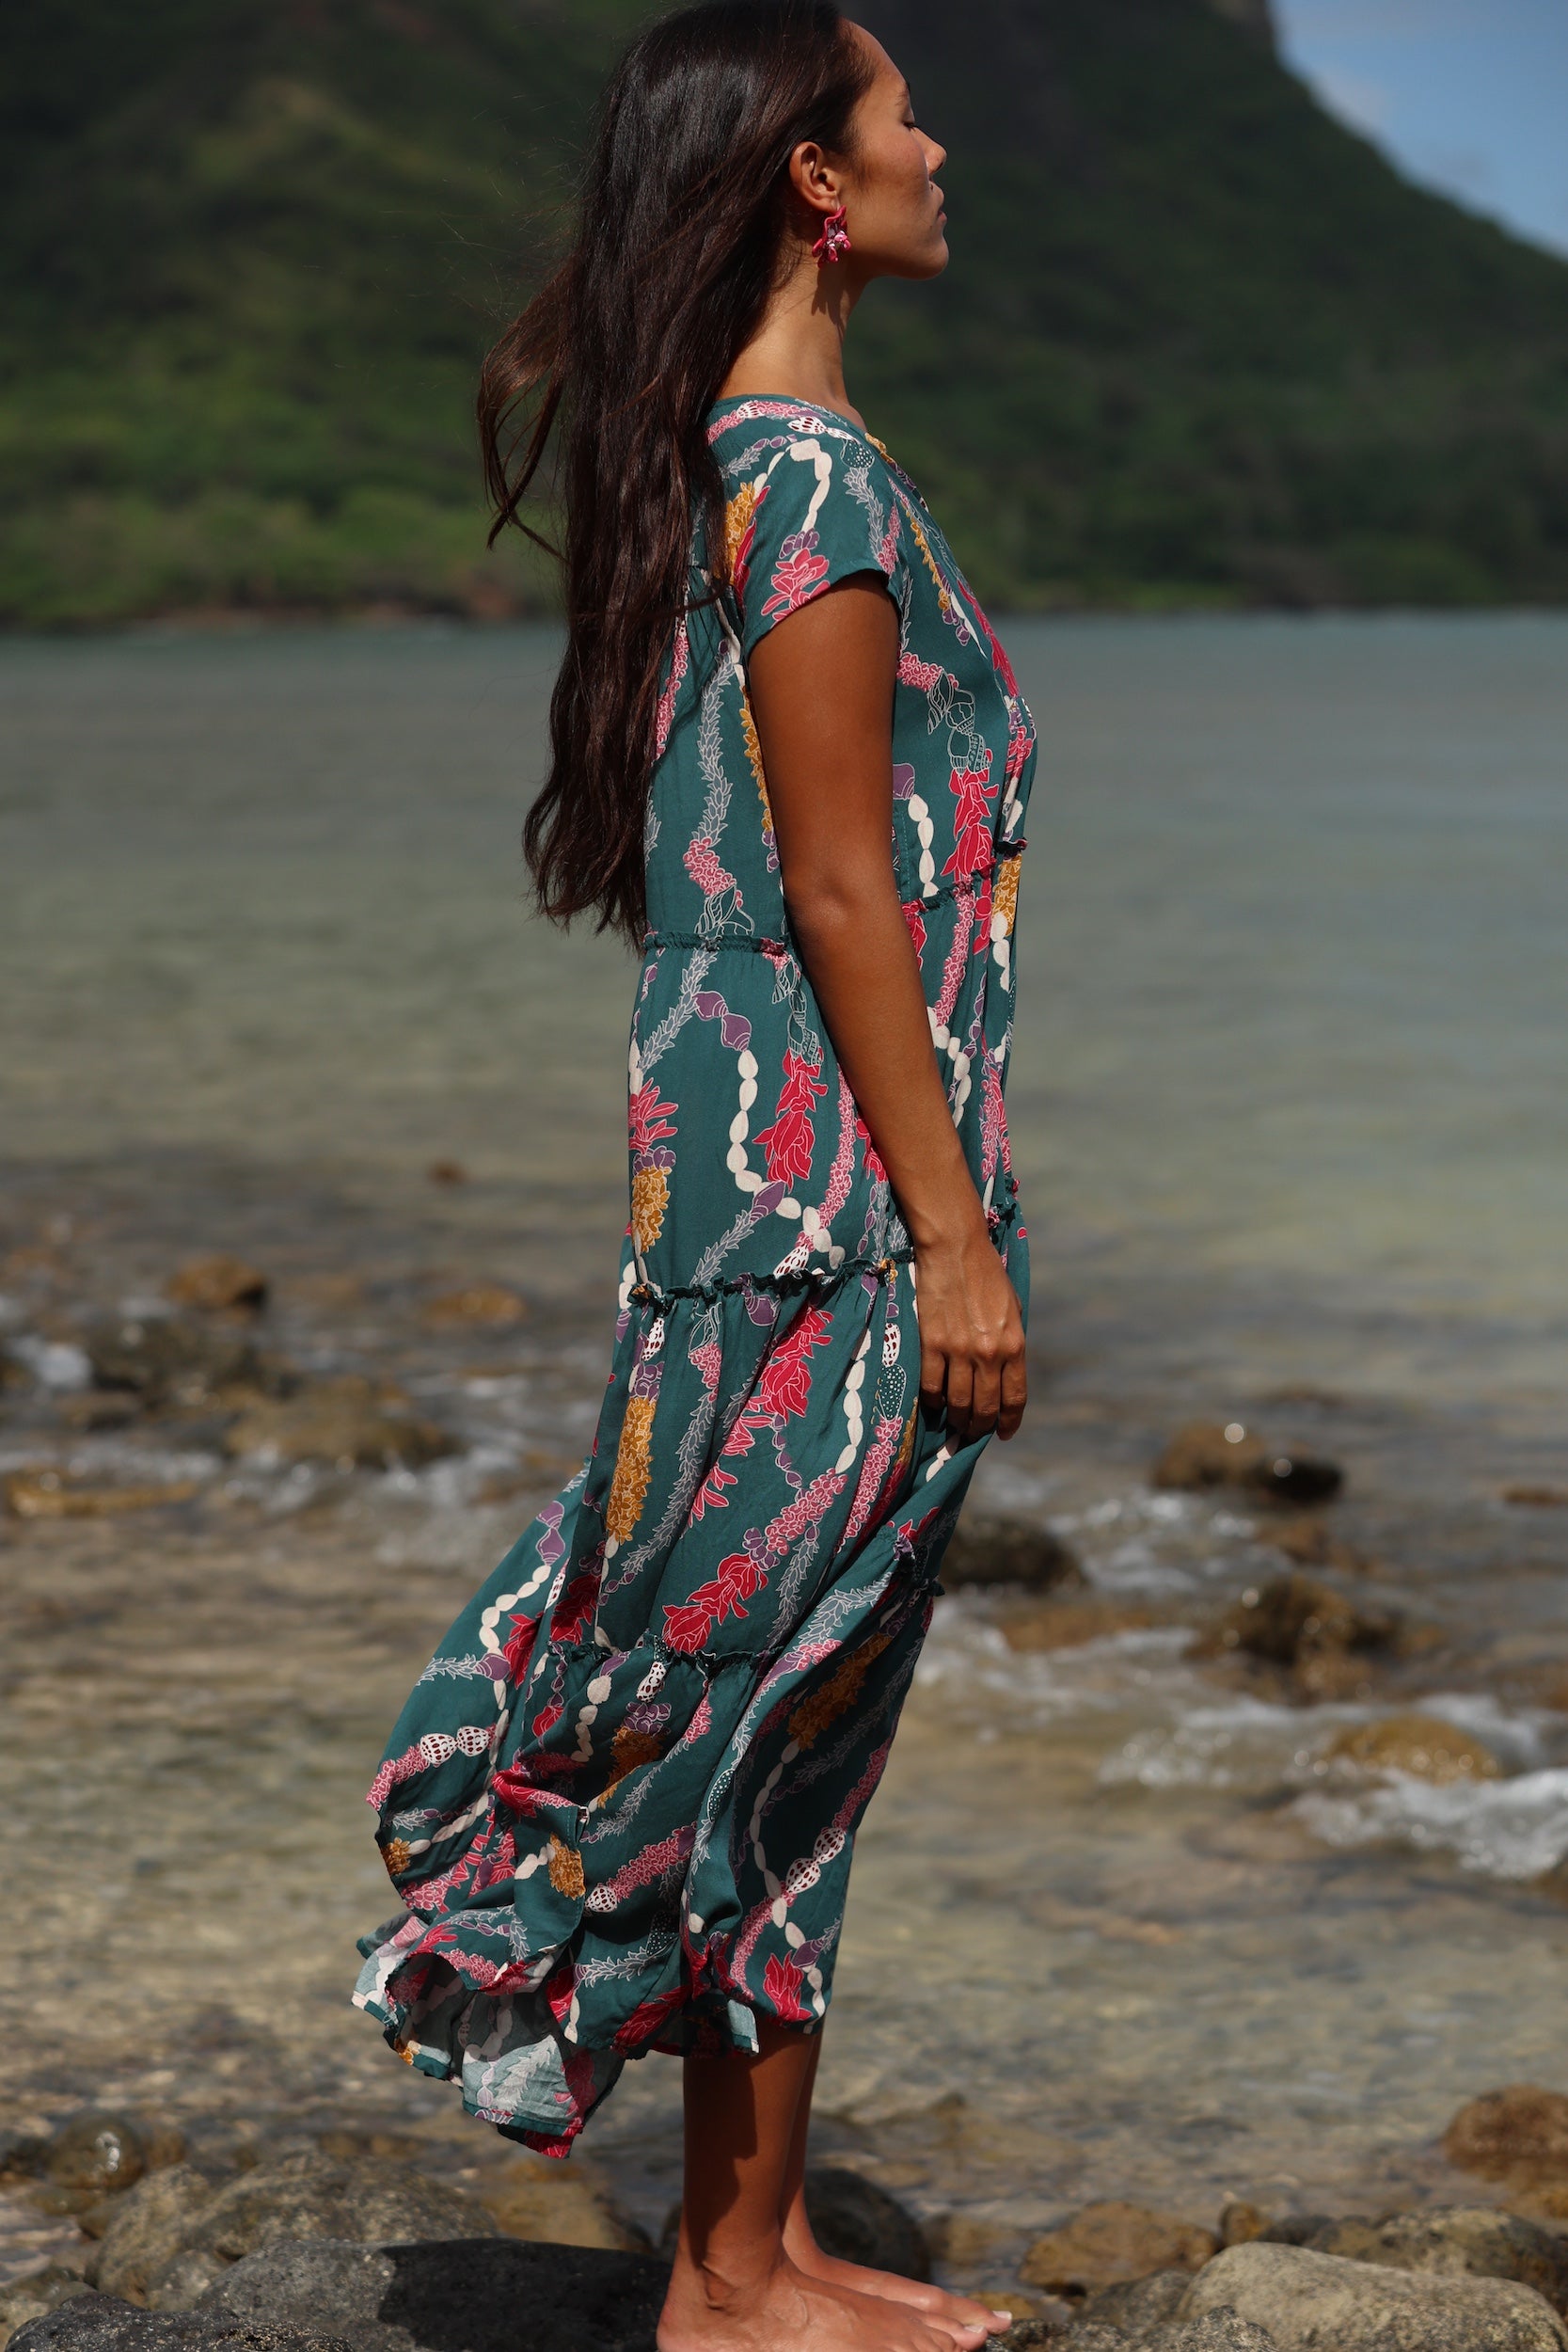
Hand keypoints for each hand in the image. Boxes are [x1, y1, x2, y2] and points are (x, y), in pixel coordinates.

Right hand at [912, 1217, 1026, 1444]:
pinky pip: (932, 1385)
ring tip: (955, 1424)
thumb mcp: (1013, 1310)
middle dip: (980, 1426)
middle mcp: (989, 1353)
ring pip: (958, 1401)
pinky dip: (934, 1400)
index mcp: (1014, 1345)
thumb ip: (1011, 1344)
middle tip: (974, 1433)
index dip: (1009, 1421)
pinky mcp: (931, 1343)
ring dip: (957, 1419)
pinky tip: (936, 1402)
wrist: (955, 1248)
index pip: (1014, 1397)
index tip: (1003, 1433)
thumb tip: (1005, 1374)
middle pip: (985, 1406)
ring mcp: (958, 1350)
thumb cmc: (988, 1275)